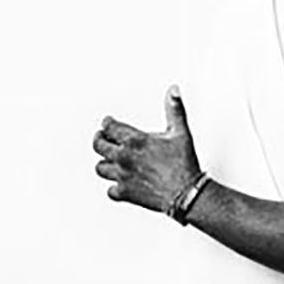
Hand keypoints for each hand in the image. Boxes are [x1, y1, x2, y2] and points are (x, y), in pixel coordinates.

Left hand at [92, 85, 200, 212]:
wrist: (185, 192)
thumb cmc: (183, 163)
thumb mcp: (180, 131)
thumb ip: (174, 109)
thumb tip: (173, 91)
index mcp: (135, 140)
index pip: (110, 127)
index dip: (107, 123)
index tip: (107, 122)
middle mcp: (124, 157)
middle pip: (99, 146)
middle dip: (99, 139)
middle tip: (101, 137)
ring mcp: (122, 176)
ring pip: (100, 168)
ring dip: (104, 161)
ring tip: (108, 158)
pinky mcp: (124, 192)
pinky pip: (110, 189)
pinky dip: (113, 185)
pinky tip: (118, 182)